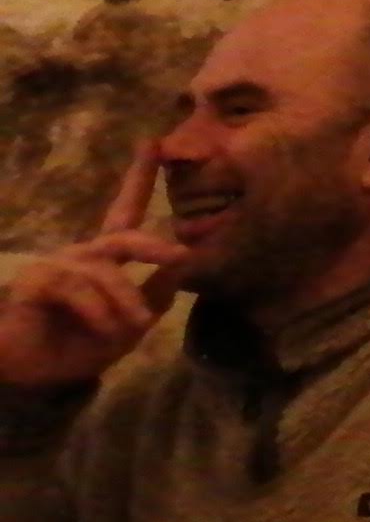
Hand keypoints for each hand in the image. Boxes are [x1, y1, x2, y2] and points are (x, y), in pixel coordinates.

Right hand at [0, 147, 183, 393]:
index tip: (153, 142)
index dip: (138, 178)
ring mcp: (55, 266)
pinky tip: (103, 328)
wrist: (36, 379)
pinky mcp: (34, 283)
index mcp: (105, 259)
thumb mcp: (129, 325)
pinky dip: (97, 310)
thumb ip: (155, 295)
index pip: (125, 211)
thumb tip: (183, 261)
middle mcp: (81, 255)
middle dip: (154, 245)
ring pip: (105, 271)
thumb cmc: (80, 346)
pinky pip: (76, 288)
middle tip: (180, 256)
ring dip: (123, 301)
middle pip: (124, 236)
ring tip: (132, 328)